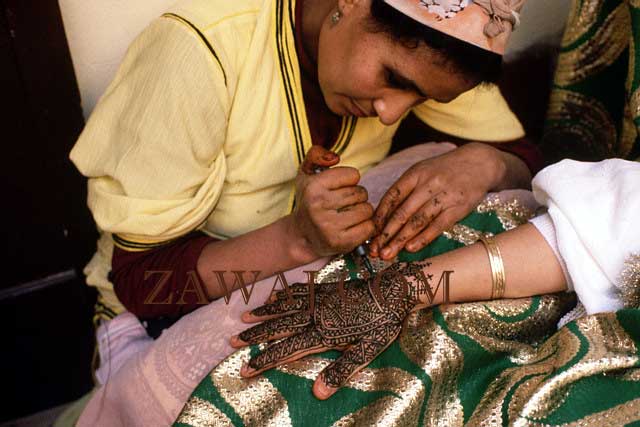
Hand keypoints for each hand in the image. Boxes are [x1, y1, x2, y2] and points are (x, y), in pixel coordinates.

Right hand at [230, 262, 430, 399]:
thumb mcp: (367, 352)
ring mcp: (319, 300)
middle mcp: (315, 315)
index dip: (265, 360)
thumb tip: (318, 393)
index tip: (245, 369)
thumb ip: (342, 371)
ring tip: (244, 317)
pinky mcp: (326, 290)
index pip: (287, 350)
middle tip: (234, 341)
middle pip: (279, 326)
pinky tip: (273, 295)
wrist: (395, 290)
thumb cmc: (383, 324)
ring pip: (284, 307)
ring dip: (264, 313)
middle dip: (256, 336)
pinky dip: (283, 294)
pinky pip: (298, 291)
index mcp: (323, 333)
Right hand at [291, 146, 374, 256]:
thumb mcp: (306, 173)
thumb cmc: (309, 199)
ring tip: (348, 214)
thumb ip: (317, 155)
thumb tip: (335, 158)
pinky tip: (353, 226)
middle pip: (362, 193)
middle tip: (343, 203)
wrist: (302, 235)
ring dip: (362, 211)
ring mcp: (329, 226)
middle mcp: (319, 206)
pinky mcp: (340, 242)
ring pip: (367, 210)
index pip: (354, 175)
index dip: (349, 180)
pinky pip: (369, 228)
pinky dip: (365, 226)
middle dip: (357, 196)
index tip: (338, 188)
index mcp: (313, 186)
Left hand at [370, 143, 504, 259]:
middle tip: (374, 250)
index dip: (379, 217)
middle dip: (386, 233)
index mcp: (415, 173)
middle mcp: (428, 184)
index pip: (391, 197)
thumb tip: (383, 216)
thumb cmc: (444, 170)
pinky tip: (411, 248)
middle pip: (402, 212)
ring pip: (417, 221)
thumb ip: (404, 191)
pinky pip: (438, 226)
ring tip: (388, 254)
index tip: (368, 233)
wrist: (480, 162)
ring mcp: (444, 196)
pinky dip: (423, 238)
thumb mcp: (422, 172)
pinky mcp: (458, 208)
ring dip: (401, 239)